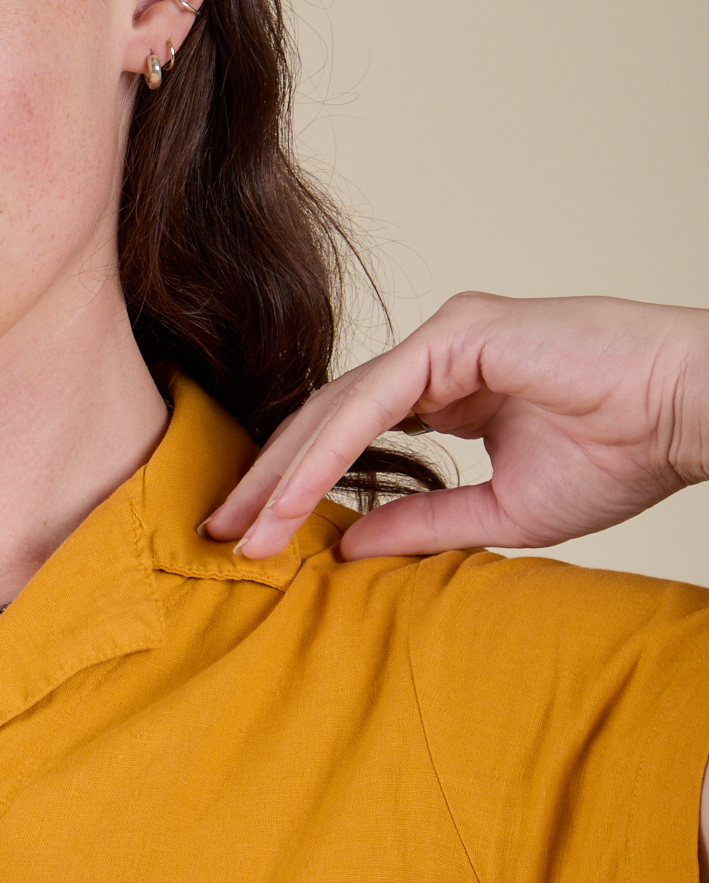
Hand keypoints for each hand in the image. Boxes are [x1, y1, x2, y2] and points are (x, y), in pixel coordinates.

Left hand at [203, 294, 708, 560]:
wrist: (689, 418)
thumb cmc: (624, 455)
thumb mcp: (500, 511)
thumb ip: (420, 523)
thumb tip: (342, 547)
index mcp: (449, 387)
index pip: (348, 437)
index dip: (297, 487)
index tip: (255, 542)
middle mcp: (437, 356)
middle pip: (325, 419)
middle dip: (269, 480)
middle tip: (220, 536)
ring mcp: (444, 338)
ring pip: (337, 408)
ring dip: (284, 472)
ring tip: (243, 529)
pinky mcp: (456, 335)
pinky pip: (372, 401)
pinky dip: (326, 452)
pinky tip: (290, 498)